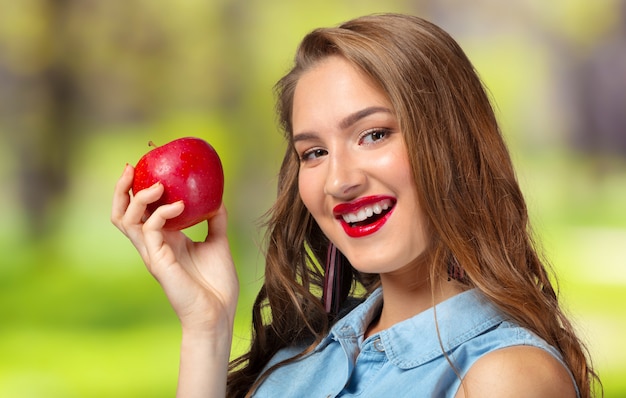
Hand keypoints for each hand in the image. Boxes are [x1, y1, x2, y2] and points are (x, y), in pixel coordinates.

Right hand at [111, 164, 238, 333]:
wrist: (218, 313)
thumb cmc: (217, 284)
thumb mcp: (218, 243)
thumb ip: (215, 221)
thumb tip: (217, 198)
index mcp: (165, 241)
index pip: (140, 212)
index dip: (135, 190)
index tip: (144, 167)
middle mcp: (154, 246)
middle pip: (122, 214)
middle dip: (121, 190)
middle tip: (131, 168)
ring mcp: (153, 254)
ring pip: (127, 221)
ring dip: (139, 198)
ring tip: (158, 185)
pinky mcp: (158, 262)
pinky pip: (150, 230)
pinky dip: (162, 213)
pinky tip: (180, 206)